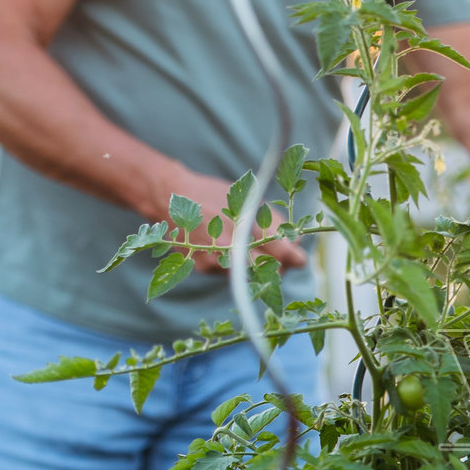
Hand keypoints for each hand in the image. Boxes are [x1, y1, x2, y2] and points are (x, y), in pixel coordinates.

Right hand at [163, 166, 305, 274]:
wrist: (168, 197)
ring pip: (250, 274)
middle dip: (280, 267)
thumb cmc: (213, 195)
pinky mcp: (204, 267)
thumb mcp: (246, 198)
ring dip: (261, 269)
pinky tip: (235, 252)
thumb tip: (295, 241)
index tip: (301, 259)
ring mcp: (215, 258)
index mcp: (242, 222)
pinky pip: (231, 273)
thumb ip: (273, 221)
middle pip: (266, 269)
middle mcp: (229, 243)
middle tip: (287, 261)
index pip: (276, 247)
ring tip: (261, 254)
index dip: (292, 256)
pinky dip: (239, 267)